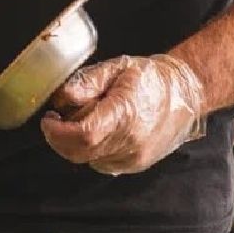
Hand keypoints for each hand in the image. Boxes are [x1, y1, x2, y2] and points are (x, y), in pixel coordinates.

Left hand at [40, 53, 206, 175]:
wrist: (185, 94)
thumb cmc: (149, 78)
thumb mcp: (117, 67)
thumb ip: (87, 82)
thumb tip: (63, 99)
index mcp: (126, 114)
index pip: (83, 135)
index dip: (57, 132)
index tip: (48, 119)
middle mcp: (131, 142)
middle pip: (79, 152)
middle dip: (60, 137)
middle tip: (58, 118)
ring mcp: (134, 157)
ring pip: (88, 159)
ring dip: (76, 143)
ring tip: (88, 118)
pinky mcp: (135, 165)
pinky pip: (100, 163)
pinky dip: (92, 149)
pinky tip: (101, 130)